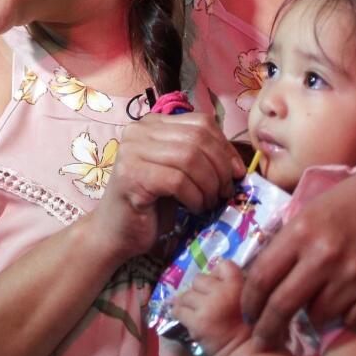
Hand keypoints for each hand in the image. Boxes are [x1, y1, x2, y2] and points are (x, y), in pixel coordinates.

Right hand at [90, 112, 243, 260]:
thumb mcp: (180, 172)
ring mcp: (131, 151)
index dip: (225, 147)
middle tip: (225, 192)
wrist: (117, 232)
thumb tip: (238, 163)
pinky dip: (194, 196)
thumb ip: (200, 156)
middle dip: (220, 168)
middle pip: (198, 139)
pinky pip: (178, 181)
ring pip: (190, 158)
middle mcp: (139, 130)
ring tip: (209, 202)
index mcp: (153, 123)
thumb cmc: (153, 204)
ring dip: (209, 185)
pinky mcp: (131, 175)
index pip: (202, 122)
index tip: (236, 173)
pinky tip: (194, 208)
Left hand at [173, 262, 253, 355]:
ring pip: (186, 295)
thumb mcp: (248, 298)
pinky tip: (186, 317)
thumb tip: (215, 275)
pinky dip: (179, 313)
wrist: (246, 352)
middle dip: (200, 289)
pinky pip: (178, 310)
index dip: (217, 274)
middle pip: (198, 279)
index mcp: (238, 285)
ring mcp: (208, 307)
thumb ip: (234, 284)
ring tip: (194, 310)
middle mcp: (222, 292)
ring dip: (188, 302)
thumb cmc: (249, 326)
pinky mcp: (197, 323)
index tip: (217, 283)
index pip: (223, 265)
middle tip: (204, 300)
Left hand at [240, 157, 355, 346]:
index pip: (262, 278)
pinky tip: (350, 299)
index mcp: (301, 232)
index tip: (247, 314)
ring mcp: (355, 275)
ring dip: (313, 316)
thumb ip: (287, 243)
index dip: (249, 302)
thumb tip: (261, 277)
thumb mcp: (311, 211)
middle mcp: (325, 255)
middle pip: (282, 306)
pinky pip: (352, 321)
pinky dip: (346, 317)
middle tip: (262, 341)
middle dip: (267, 329)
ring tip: (320, 303)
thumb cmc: (353, 200)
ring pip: (318, 316)